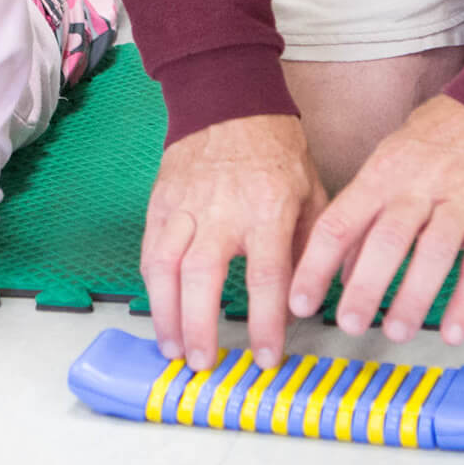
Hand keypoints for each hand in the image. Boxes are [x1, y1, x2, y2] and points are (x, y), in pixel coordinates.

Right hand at [142, 114, 327, 373]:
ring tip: (171, 348)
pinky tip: (158, 309)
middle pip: (204, 277)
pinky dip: (151, 284)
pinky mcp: (161, 202)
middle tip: (201, 363)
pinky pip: (150, 249)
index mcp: (268, 209)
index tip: (266, 358)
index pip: (267, 276)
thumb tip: (313, 300)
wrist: (228, 101)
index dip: (266, 323)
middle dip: (200, 325)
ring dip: (166, 312)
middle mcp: (222, 210)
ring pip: (166, 266)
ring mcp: (186, 206)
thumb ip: (313, 247)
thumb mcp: (312, 193)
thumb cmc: (276, 150)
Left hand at [290, 94, 463, 346]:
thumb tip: (340, 269)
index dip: (317, 264)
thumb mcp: (391, 160)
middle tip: (350, 324)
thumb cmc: (441, 138)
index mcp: (384, 174)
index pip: (340, 221)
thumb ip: (366, 212)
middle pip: (387, 240)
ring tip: (397, 331)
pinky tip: (454, 330)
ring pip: (435, 253)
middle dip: (366, 286)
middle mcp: (419, 187)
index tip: (300, 301)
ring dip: (414, 297)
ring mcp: (461, 202)